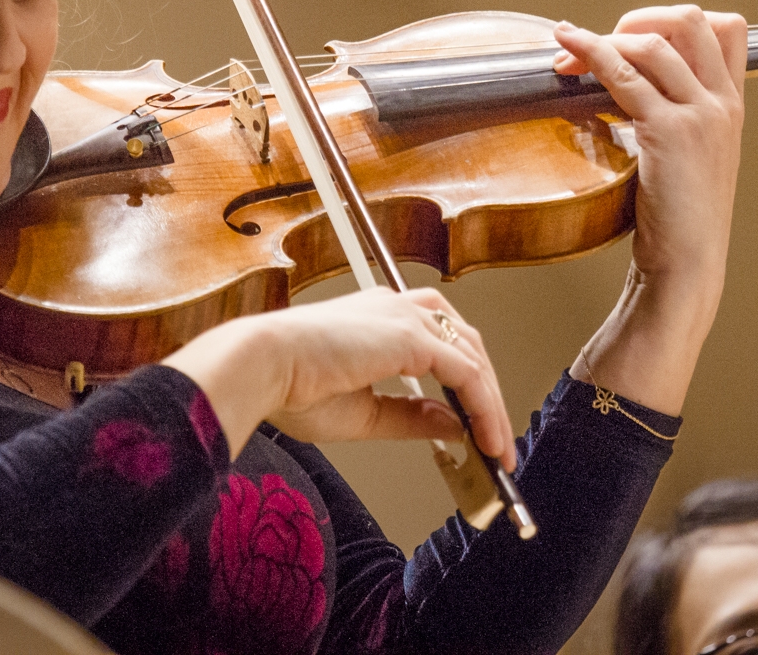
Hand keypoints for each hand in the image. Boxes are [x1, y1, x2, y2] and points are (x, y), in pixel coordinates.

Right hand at [163, 287, 515, 470]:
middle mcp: (397, 309)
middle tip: (496, 442)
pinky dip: (483, 408)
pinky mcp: (411, 336)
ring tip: (497, 449)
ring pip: (473, 358)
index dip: (465, 388)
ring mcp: (406, 318)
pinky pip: (466, 373)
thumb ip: (411, 417)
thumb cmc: (289, 387)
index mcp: (380, 319)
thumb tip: (455, 425)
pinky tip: (486, 439)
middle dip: (488, 397)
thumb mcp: (364, 413)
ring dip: (491, 406)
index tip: (475, 430)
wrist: (260, 367)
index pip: (442, 345)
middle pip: (466, 346)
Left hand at [553, 5, 746, 413]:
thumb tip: (630, 90)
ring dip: (602, 38)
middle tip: (600, 42)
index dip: (676, 20)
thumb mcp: (693, 160)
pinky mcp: (668, 133)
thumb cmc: (679, 222)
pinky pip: (623, 75)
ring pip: (650, 42)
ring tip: (567, 54)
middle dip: (637, 18)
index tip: (636, 38)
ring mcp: (700, 115)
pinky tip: (565, 51)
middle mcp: (723, 104)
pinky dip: (590, 52)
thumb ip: (678, 120)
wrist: (687, 267)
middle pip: (689, 19)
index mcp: (733, 107)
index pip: (727, 28)